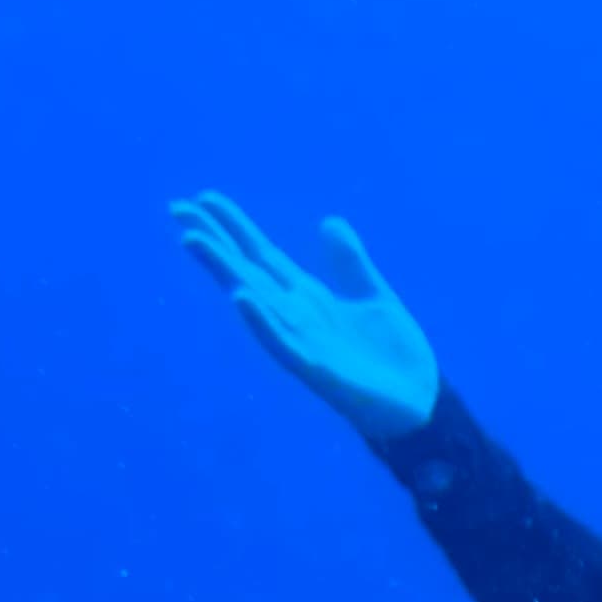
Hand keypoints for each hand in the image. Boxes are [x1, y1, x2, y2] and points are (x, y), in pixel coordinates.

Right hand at [169, 191, 438, 443]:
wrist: (422, 403)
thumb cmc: (394, 355)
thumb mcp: (375, 296)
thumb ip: (350, 263)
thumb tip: (329, 221)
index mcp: (309, 298)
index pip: (263, 255)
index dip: (236, 227)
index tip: (205, 198)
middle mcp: (297, 317)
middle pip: (247, 271)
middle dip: (215, 242)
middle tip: (179, 209)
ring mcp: (304, 343)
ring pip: (255, 301)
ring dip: (225, 272)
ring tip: (195, 240)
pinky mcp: (318, 370)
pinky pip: (283, 344)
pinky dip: (262, 322)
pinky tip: (242, 298)